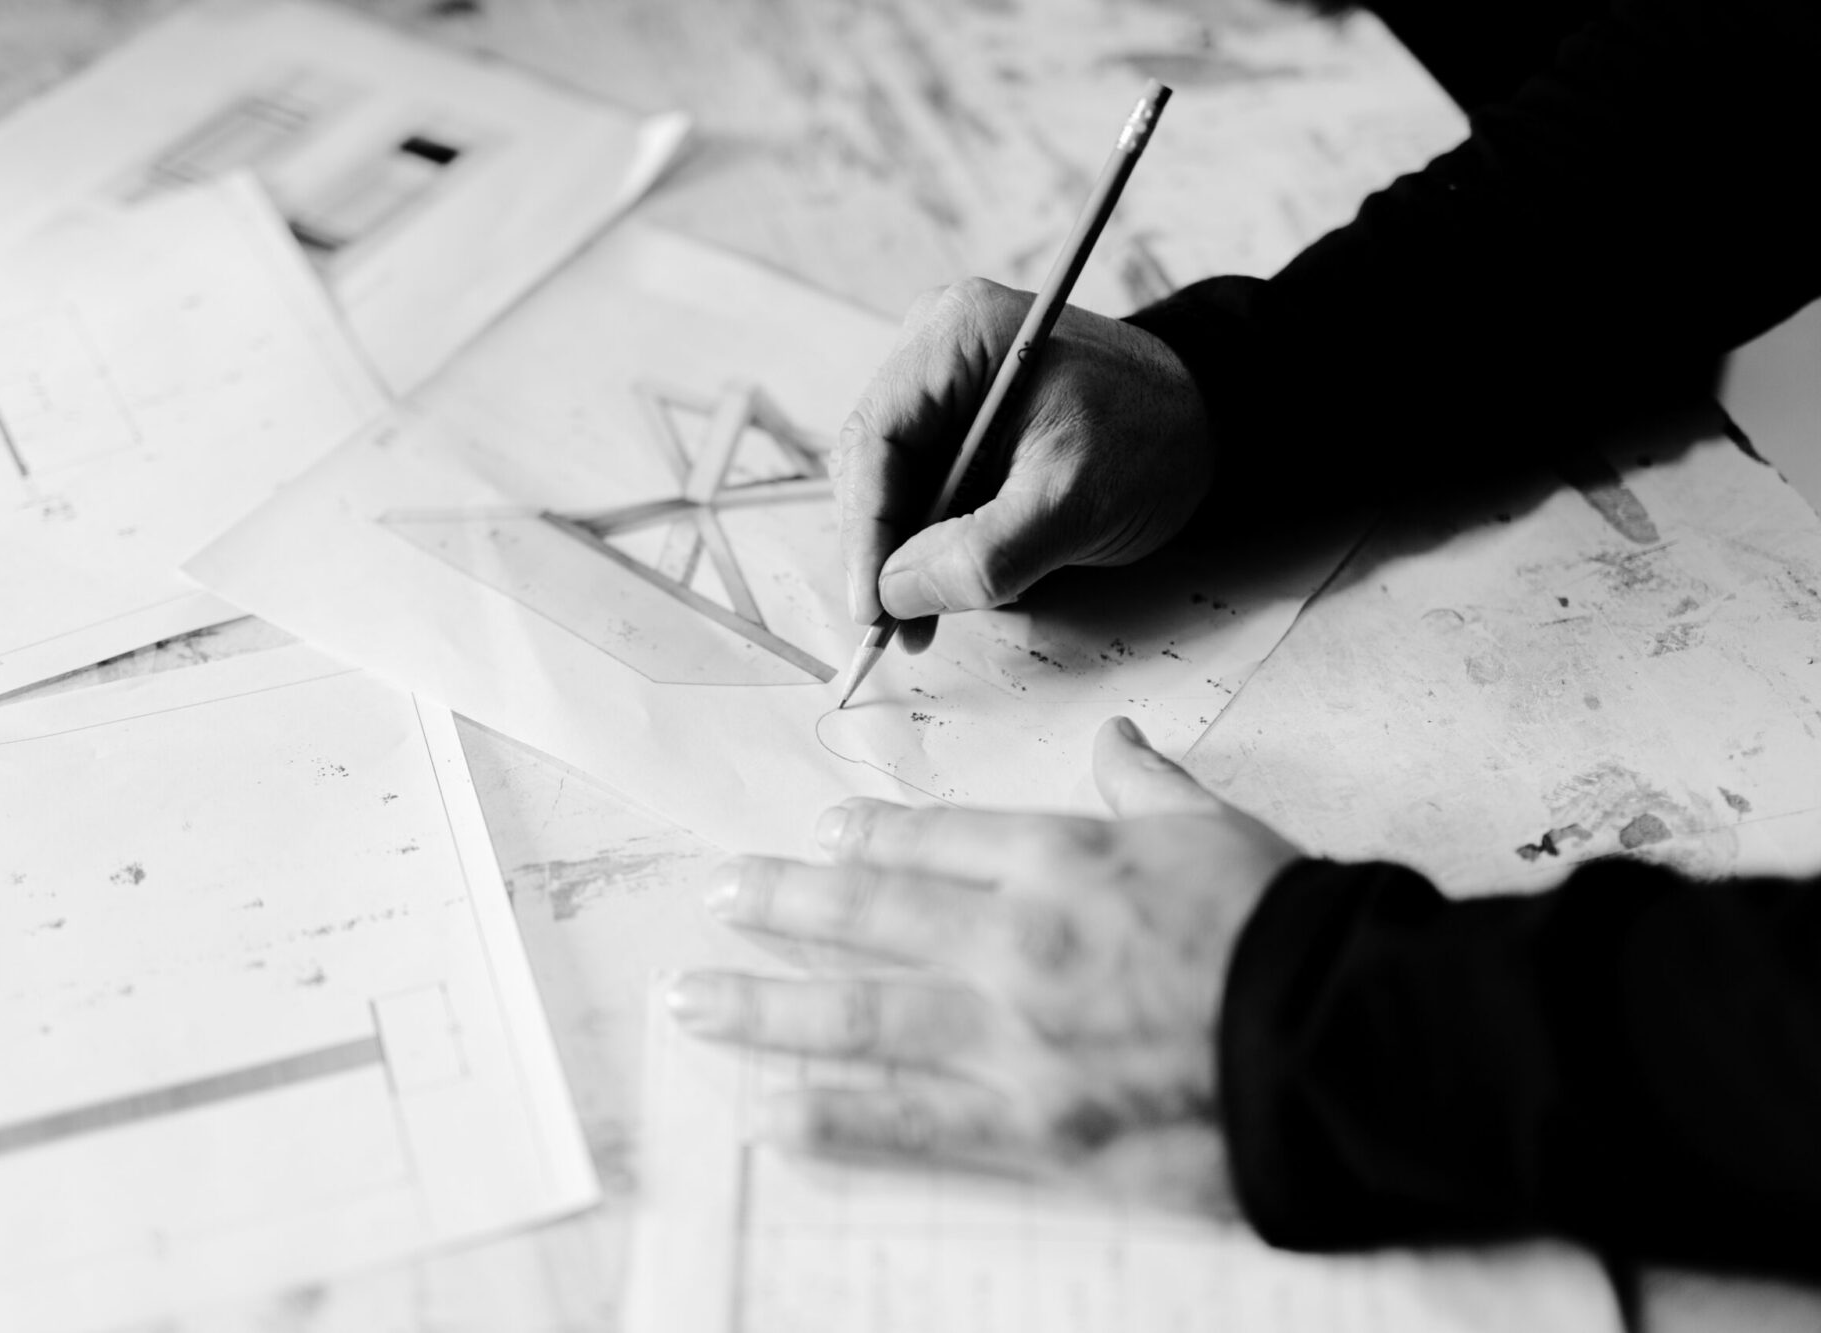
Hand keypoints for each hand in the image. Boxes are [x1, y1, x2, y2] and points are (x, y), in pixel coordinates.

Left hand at [667, 716, 1299, 1212]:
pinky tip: (764, 1115)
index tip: (819, 835)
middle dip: (781, 905)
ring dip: (763, 1006)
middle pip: (869, 915)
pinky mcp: (1029, 1128)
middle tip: (718, 895)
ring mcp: (1011, 1039)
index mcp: (1061, 860)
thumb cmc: (1288, 930)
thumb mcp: (1221, 830)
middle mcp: (1013, 941)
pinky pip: (909, 1123)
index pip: (934, 839)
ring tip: (692, 998)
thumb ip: (1149, 788)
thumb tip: (1117, 741)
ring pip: (858, 1017)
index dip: (866, 838)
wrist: (1347, 1043)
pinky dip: (830, 1119)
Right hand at [836, 277, 1212, 650]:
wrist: (1208, 421)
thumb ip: (982, 556)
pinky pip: (923, 482)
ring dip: (907, 551)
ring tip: (933, 609)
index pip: (874, 440)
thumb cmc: (1154, 440)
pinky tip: (954, 575)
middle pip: (873, 462)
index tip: (873, 608)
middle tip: (901, 625)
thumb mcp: (1072, 505)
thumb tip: (895, 594)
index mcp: (958, 335)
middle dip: (884, 549)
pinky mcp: (959, 414)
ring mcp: (945, 378)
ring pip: (892, 480)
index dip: (865, 533)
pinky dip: (932, 536)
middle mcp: (937, 344)